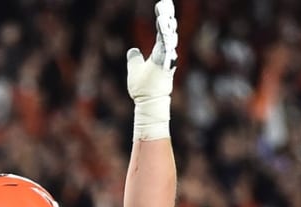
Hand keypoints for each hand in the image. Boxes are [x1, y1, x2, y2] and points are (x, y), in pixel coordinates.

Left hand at [127, 0, 175, 139]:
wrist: (148, 102)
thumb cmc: (143, 89)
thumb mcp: (135, 71)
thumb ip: (134, 60)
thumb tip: (132, 51)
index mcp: (160, 52)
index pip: (162, 31)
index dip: (163, 18)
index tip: (163, 6)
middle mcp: (165, 52)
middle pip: (167, 29)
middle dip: (167, 15)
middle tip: (166, 3)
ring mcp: (166, 56)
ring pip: (168, 35)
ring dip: (166, 22)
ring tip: (164, 9)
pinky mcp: (165, 61)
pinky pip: (164, 43)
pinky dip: (164, 32)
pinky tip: (161, 20)